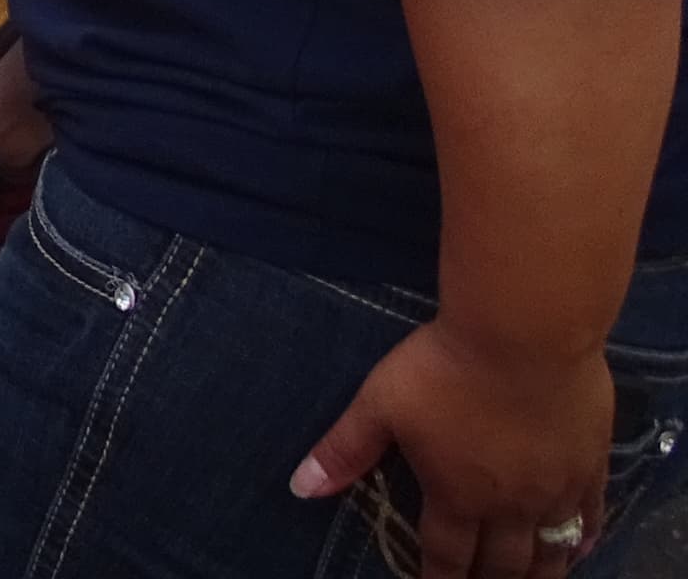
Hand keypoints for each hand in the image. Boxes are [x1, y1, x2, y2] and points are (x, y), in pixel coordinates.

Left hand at [291, 316, 614, 577]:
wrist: (524, 335)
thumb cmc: (444, 366)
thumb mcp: (380, 403)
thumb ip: (344, 450)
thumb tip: (299, 488)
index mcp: (457, 496)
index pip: (447, 557)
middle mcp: (510, 505)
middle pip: (504, 564)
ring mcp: (556, 489)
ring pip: (552, 551)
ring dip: (539, 573)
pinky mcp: (590, 465)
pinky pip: (590, 515)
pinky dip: (582, 538)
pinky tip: (580, 547)